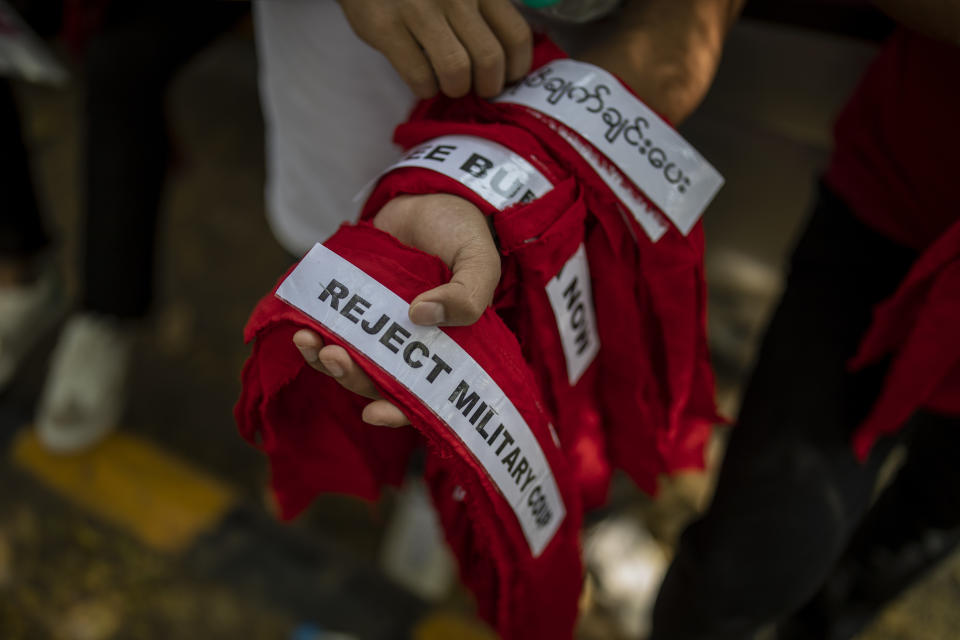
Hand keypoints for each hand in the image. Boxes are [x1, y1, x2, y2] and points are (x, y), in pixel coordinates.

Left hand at [293, 194, 500, 426]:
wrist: (431, 195)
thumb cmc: (464, 234)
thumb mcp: (478, 261)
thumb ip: (466, 294)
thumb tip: (419, 316)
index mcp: (445, 351)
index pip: (421, 397)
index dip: (397, 413)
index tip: (373, 413)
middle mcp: (408, 347)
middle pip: (375, 382)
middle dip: (350, 377)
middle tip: (333, 356)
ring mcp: (377, 327)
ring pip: (348, 360)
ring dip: (324, 359)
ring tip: (306, 340)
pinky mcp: (352, 304)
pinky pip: (329, 328)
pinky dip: (313, 330)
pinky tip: (301, 324)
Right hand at [337, 0, 532, 98]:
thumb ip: (487, 8)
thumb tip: (510, 57)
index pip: (516, 36)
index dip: (516, 67)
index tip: (508, 77)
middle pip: (490, 60)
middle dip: (487, 86)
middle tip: (477, 87)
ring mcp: (419, 9)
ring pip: (456, 71)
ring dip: (456, 89)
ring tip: (448, 84)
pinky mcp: (386, 27)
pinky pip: (419, 76)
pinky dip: (426, 89)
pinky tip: (422, 80)